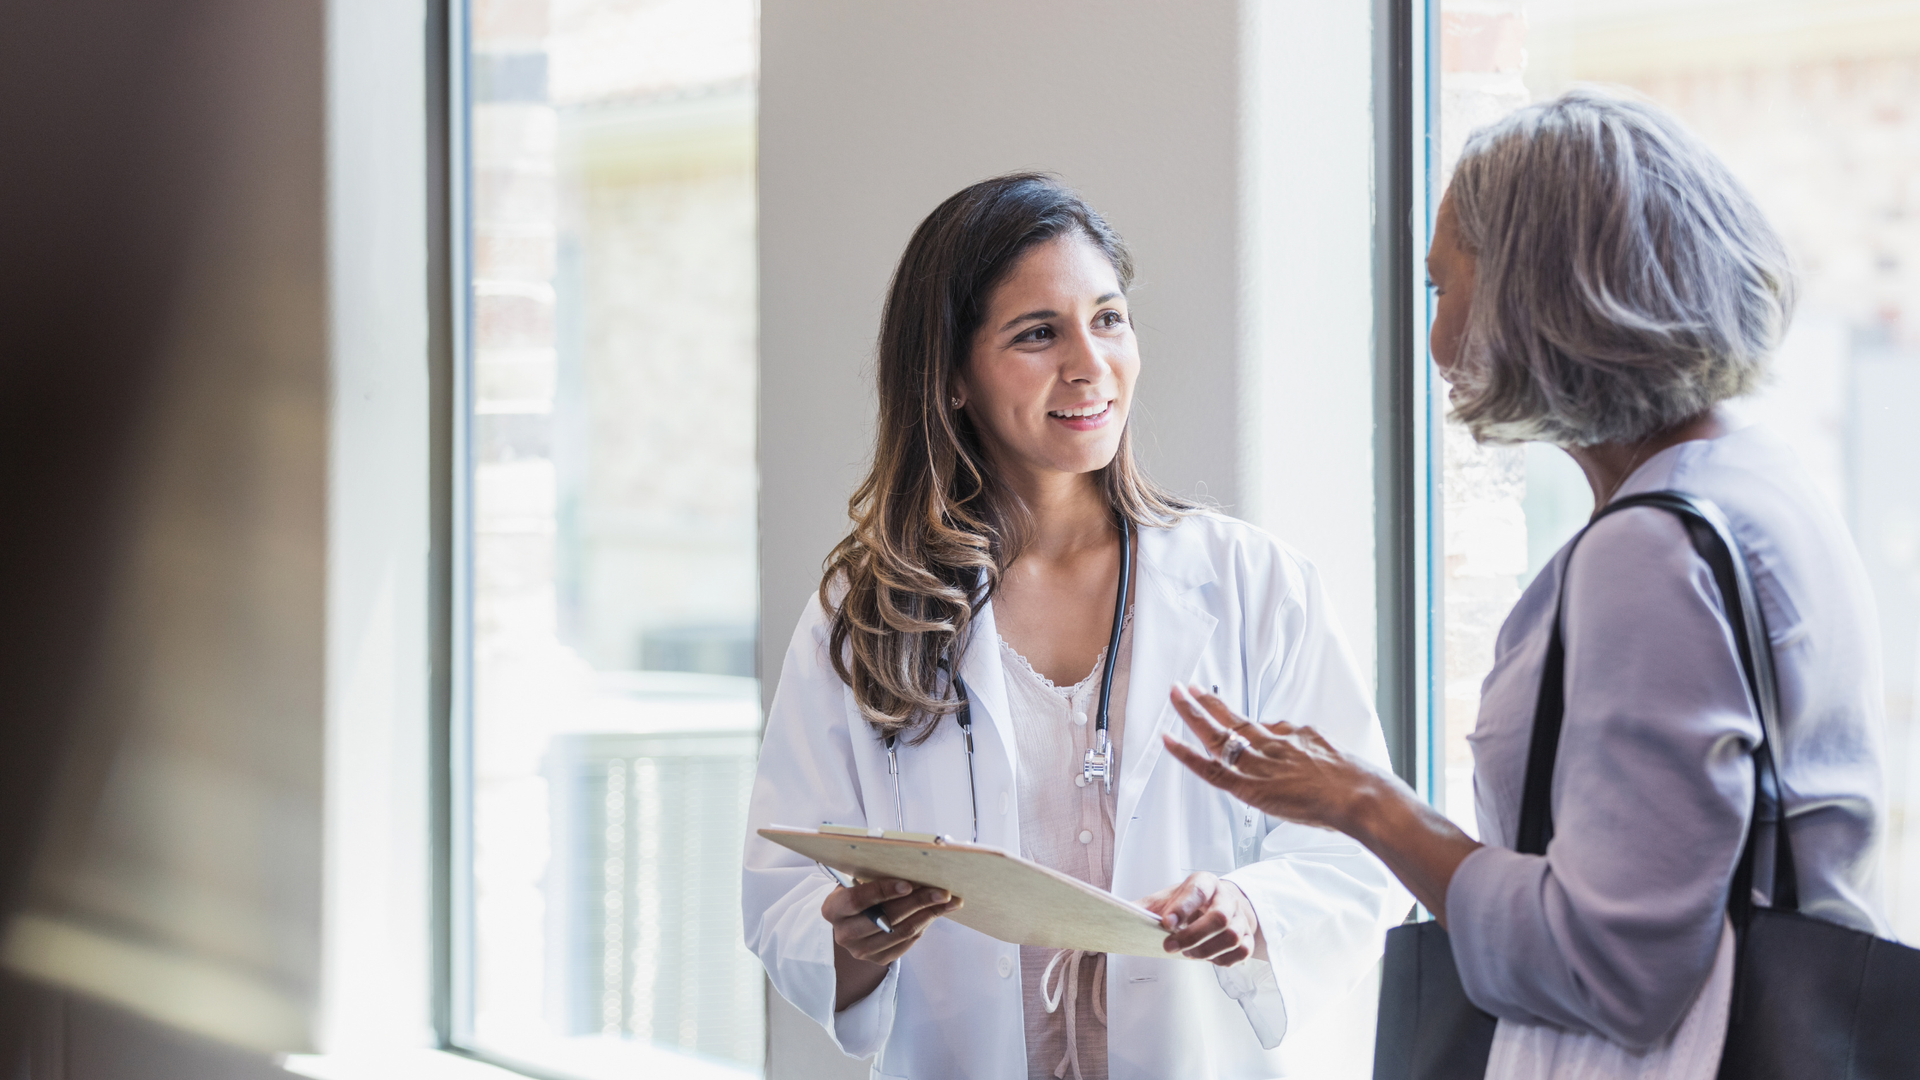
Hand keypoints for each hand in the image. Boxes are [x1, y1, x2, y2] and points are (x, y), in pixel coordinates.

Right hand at [824, 877, 960, 1009]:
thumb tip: (912, 866)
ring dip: (929, 914)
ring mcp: (861, 950)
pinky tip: (936, 912)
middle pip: (886, 918)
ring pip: (901, 931)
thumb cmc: (857, 891)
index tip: (908, 884)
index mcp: (833, 909)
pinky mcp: (878, 959)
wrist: (850, 920)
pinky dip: (924, 924)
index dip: (883, 891)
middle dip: (918, 902)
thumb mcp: (857, 879)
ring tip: (948, 901)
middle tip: (941, 891)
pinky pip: (907, 942)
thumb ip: (875, 874)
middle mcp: (844, 933)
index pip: (857, 900)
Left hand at [1140, 871, 1264, 965]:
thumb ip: (1145, 907)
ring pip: (1232, 936)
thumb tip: (1116, 914)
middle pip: (1220, 917)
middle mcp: (1226, 897)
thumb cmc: (1189, 902)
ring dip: (1207, 950)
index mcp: (1204, 883)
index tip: (1165, 923)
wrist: (1221, 903)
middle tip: (1170, 947)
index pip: (1197, 891)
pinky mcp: (1248, 936)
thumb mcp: (1166, 898)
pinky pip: (1242, 951)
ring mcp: (1240, 917)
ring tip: (1188, 954)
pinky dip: (1224, 960)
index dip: (1182, 907)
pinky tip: (1209, 959)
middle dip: (1193, 936)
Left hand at [1162, 683, 1482, 924]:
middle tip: (1187, 686)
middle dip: (1210, 704)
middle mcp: (1278, 745)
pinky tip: (1168, 740)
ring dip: (1193, 715)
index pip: (1262, 728)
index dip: (1239, 718)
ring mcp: (1264, 764)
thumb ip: (1317, 749)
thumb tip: (1300, 735)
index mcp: (1299, 741)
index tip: (1223, 705)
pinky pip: (1213, 770)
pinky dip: (1187, 755)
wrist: (1367, 798)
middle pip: (1237, 720)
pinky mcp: (1253, 786)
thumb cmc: (1365, 789)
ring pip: (1220, 736)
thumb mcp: (1340, 761)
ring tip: (1174, 694)